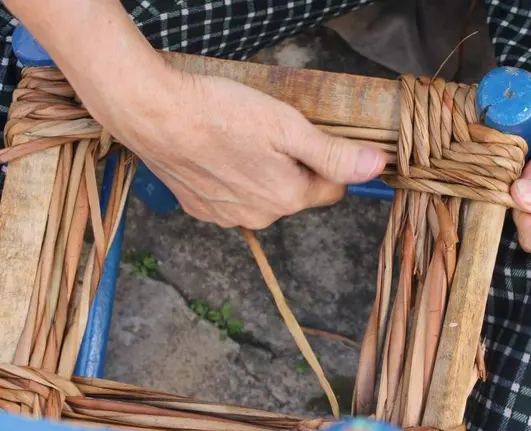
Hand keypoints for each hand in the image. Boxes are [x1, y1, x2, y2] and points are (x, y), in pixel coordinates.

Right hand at [103, 68, 386, 228]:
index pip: (332, 189)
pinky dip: (230, 178)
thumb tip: (377, 167)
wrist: (154, 115)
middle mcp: (259, 217)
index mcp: (287, 198)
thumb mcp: (288, 126)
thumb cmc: (221, 113)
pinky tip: (216, 152)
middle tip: (269, 133)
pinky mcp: (199, 209)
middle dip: (293, 167)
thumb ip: (334, 153)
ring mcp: (226, 217)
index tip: (306, 136)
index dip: (326, 160)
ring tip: (239, 139)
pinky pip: (231, 198)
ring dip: (260, 172)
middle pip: (296, 193)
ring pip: (263, 196)